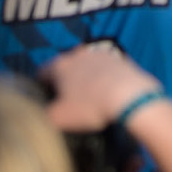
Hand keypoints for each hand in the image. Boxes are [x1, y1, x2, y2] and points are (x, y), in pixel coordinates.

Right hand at [43, 42, 161, 132]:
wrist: (129, 95)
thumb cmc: (89, 106)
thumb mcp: (59, 118)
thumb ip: (44, 115)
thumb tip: (41, 113)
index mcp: (59, 66)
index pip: (41, 73)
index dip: (41, 88)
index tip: (46, 101)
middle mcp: (77, 54)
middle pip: (64, 68)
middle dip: (63, 83)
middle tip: (67, 102)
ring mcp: (99, 53)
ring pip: (85, 66)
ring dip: (84, 78)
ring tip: (89, 98)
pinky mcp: (118, 58)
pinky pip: (104, 69)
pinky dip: (102, 78)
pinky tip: (107, 93)